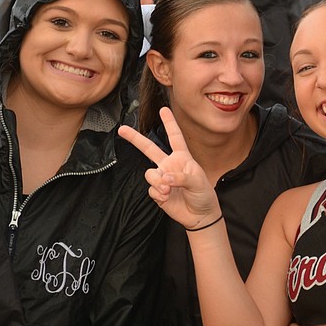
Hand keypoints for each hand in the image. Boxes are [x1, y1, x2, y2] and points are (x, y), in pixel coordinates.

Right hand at [118, 107, 220, 229]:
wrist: (199, 215)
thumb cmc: (203, 194)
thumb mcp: (198, 182)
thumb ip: (181, 176)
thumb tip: (164, 177)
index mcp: (182, 157)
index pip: (174, 137)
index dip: (169, 123)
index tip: (163, 109)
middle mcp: (169, 165)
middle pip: (149, 149)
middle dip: (135, 139)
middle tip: (121, 130)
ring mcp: (162, 178)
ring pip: (149, 174)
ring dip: (158, 182)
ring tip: (169, 190)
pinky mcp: (157, 192)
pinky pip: (151, 189)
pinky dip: (159, 194)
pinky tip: (167, 198)